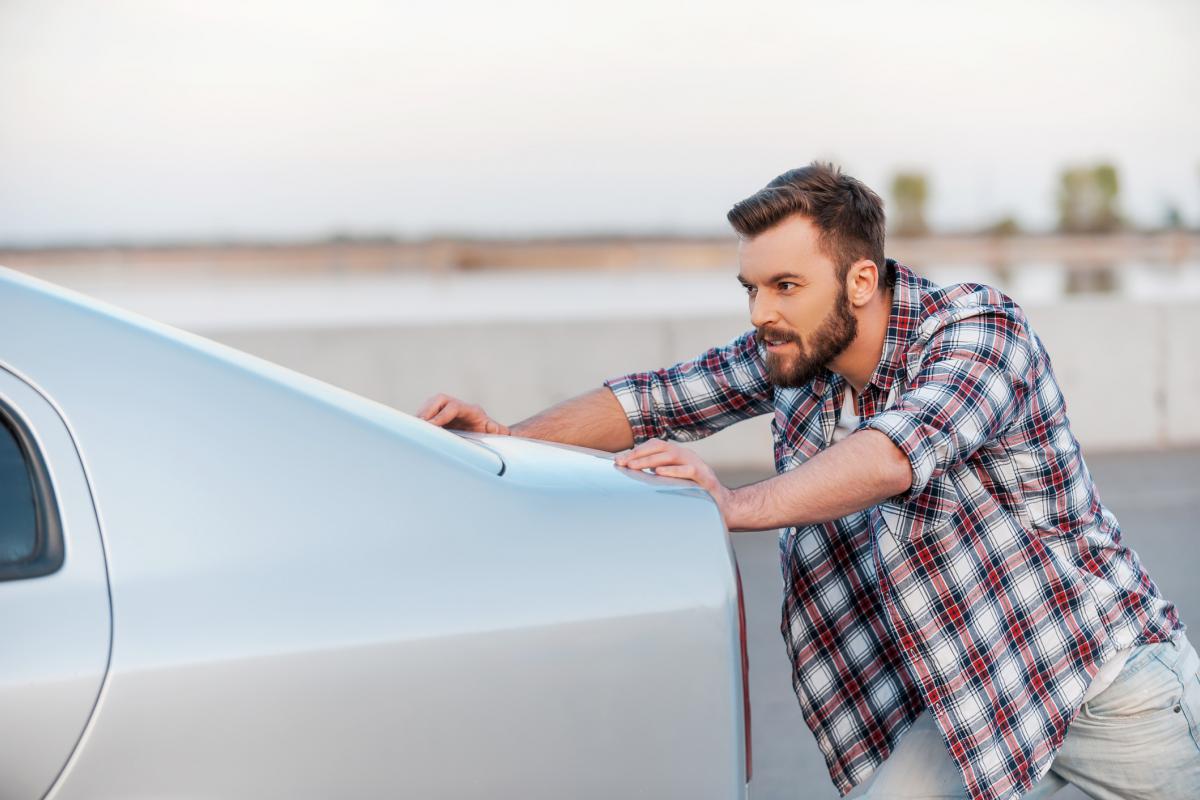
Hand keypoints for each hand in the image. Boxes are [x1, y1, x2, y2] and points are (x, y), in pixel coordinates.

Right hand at [416, 393, 510, 434]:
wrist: (487, 432)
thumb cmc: (490, 434)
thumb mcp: (495, 433)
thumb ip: (497, 431)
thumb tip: (499, 429)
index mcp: (472, 410)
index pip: (454, 407)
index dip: (442, 415)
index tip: (432, 425)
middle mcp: (458, 406)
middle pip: (440, 399)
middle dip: (428, 410)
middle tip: (419, 424)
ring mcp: (447, 409)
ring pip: (431, 404)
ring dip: (421, 414)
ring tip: (414, 427)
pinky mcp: (439, 415)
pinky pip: (426, 412)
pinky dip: (420, 418)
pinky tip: (414, 428)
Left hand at [613, 438, 734, 525]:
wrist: (723, 507)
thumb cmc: (695, 495)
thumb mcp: (674, 482)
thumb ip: (657, 476)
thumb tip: (632, 474)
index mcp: (679, 455)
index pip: (655, 446)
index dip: (636, 451)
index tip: (619, 461)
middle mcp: (687, 456)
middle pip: (660, 447)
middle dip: (639, 454)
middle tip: (622, 464)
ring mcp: (697, 464)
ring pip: (672, 455)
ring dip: (650, 460)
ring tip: (634, 467)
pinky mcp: (705, 478)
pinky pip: (688, 470)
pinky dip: (673, 470)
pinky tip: (658, 473)